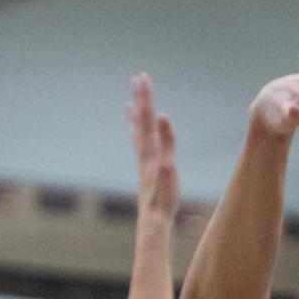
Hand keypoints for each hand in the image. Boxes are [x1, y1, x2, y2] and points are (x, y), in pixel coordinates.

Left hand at [127, 73, 178, 219]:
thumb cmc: (163, 198)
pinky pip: (140, 147)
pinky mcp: (146, 171)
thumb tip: (163, 117)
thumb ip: (166, 143)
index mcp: (150, 150)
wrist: (153, 220)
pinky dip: (137, 136)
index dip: (146, 97)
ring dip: (136, 116)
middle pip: (142, 121)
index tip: (142, 78)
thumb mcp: (168, 168)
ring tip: (130, 102)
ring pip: (138, 133)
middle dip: (141, 99)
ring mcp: (144, 162)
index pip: (148, 117)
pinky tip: (134, 134)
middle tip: (137, 79)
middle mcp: (144, 153)